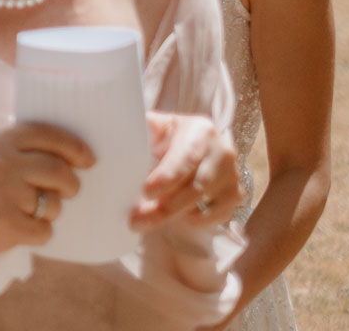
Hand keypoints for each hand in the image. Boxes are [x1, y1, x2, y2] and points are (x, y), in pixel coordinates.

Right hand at [0, 121, 94, 266]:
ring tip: (31, 213)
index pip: (43, 133)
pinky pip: (44, 230)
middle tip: (69, 191)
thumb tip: (69, 152)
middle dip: (70, 184)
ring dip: (51, 212)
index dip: (72, 145)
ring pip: (53, 202)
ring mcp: (1, 193)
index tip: (88, 159)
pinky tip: (19, 231)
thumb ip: (16, 150)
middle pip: (57, 169)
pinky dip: (38, 235)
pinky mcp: (6, 223)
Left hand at [132, 112, 238, 229]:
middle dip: (163, 207)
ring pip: (204, 203)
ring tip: (144, 222)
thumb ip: (141, 130)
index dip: (166, 177)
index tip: (145, 192)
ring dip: (173, 216)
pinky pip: (218, 215)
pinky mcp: (235, 194)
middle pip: (195, 187)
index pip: (185, 158)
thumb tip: (114, 137)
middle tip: (135, 220)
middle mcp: (222, 152)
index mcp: (201, 130)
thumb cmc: (170, 135)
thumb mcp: (158, 126)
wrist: (199, 141)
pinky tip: (178, 218)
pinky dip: (197, 220)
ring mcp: (231, 175)